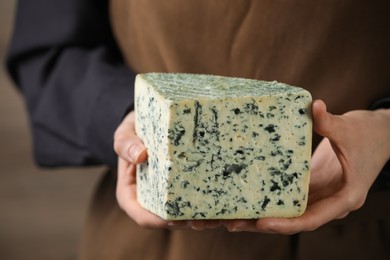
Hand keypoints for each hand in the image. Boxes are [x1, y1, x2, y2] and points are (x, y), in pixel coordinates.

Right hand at [114, 111, 220, 229]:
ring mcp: (170, 195)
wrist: (152, 120)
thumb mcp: (125, 132)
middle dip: (189, 223)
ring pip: (186, 213)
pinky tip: (227, 200)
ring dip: (204, 218)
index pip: (144, 217)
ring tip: (222, 215)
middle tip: (209, 220)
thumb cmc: (135, 129)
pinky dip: (211, 201)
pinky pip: (197, 197)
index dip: (160, 222)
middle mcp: (152, 199)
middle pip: (170, 220)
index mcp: (132, 194)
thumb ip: (126, 143)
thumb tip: (140, 155)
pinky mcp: (185, 186)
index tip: (178, 218)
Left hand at [224, 99, 389, 233]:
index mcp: (345, 197)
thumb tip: (314, 106)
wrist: (378, 135)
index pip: (313, 218)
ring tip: (230, 216)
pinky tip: (246, 197)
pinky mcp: (311, 185)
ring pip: (288, 212)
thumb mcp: (350, 129)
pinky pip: (288, 197)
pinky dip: (268, 199)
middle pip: (294, 220)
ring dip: (261, 214)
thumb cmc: (369, 135)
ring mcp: (319, 195)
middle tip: (231, 223)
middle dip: (263, 224)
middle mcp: (330, 202)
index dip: (287, 223)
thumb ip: (330, 122)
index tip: (262, 223)